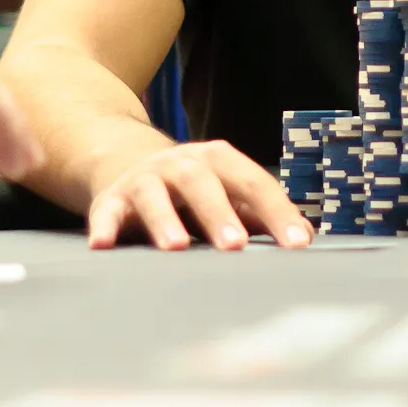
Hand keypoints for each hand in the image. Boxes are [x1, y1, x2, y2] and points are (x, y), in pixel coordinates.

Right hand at [88, 139, 313, 252]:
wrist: (128, 159)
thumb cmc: (192, 188)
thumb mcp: (226, 191)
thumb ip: (259, 214)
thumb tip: (304, 238)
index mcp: (219, 161)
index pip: (254, 183)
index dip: (277, 212)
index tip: (297, 244)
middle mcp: (182, 164)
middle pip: (203, 183)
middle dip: (220, 214)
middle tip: (236, 247)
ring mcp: (145, 179)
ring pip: (154, 194)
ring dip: (165, 220)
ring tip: (177, 247)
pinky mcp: (111, 200)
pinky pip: (106, 212)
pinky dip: (103, 226)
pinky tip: (103, 245)